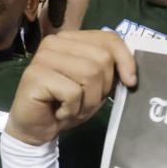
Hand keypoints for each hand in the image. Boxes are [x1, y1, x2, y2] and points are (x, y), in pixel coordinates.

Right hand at [5, 30, 135, 144]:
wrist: (35, 128)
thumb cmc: (65, 105)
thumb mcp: (94, 87)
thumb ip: (109, 71)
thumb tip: (131, 72)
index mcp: (71, 39)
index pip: (108, 38)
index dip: (125, 60)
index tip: (130, 82)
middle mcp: (55, 42)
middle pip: (102, 58)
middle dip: (102, 88)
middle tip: (85, 102)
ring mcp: (43, 57)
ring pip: (90, 75)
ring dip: (88, 102)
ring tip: (73, 108)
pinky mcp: (35, 75)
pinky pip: (73, 92)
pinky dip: (72, 109)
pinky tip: (59, 112)